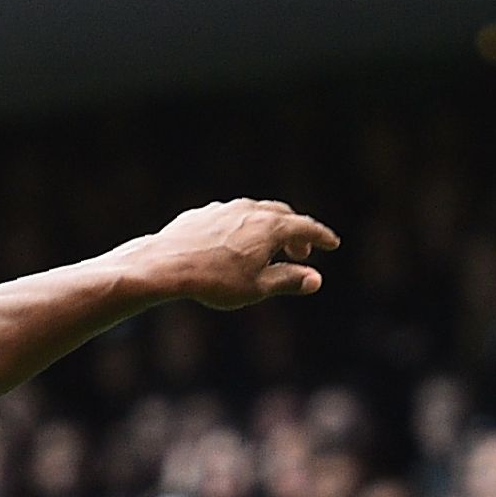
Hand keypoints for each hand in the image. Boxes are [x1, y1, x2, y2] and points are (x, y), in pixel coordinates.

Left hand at [124, 199, 337, 311]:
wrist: (164, 265)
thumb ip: (287, 281)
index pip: (306, 228)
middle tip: (300, 252)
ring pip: (254, 213)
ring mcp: (224, 208)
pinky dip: (240, 228)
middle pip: (283, 216)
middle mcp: (250, 210)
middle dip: (295, 233)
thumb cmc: (212, 280)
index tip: (332, 244)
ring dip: (267, 228)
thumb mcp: (255, 288)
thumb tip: (316, 280)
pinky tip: (232, 244)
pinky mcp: (201, 214)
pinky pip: (228, 218)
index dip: (322, 237)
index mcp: (271, 226)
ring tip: (267, 248)